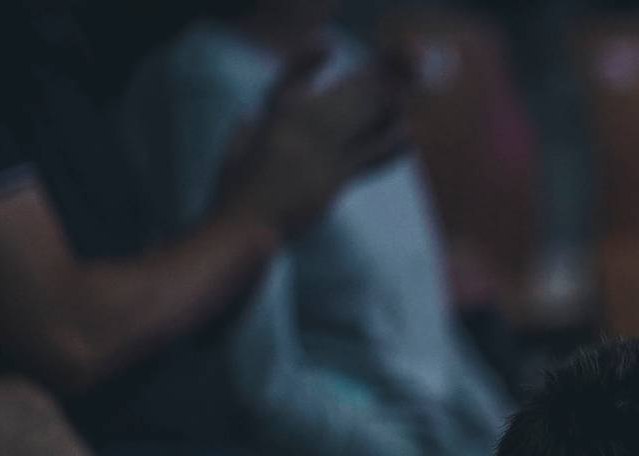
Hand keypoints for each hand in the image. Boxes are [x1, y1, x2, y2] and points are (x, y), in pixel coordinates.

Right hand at [214, 42, 410, 236]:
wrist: (244, 228)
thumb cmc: (231, 195)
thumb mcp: (233, 154)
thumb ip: (246, 132)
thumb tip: (249, 118)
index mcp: (269, 119)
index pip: (291, 81)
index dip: (307, 61)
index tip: (326, 44)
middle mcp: (297, 130)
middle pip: (340, 97)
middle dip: (369, 81)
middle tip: (394, 67)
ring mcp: (318, 153)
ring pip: (358, 120)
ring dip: (383, 104)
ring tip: (405, 92)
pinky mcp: (335, 179)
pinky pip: (369, 156)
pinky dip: (389, 144)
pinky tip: (407, 134)